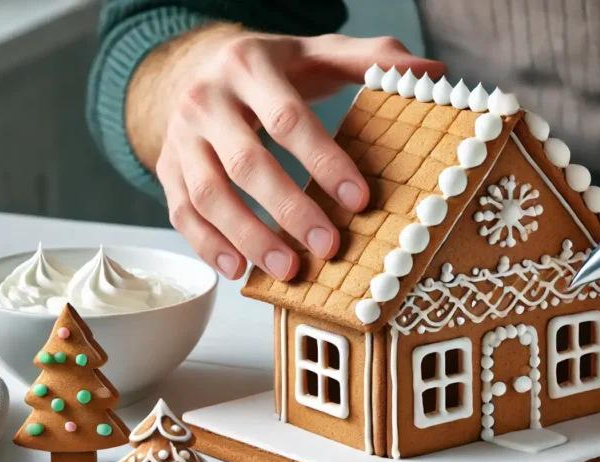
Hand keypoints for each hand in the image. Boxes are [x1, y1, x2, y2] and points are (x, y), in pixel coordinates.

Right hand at [135, 27, 444, 279]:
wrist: (195, 64)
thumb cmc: (272, 68)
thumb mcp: (318, 52)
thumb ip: (372, 58)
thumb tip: (432, 71)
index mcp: (249, 66)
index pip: (289, 119)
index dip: (325, 161)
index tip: (359, 200)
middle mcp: (206, 100)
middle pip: (247, 163)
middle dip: (289, 210)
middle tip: (328, 248)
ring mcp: (181, 137)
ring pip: (208, 194)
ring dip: (249, 237)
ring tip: (288, 270)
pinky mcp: (167, 168)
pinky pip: (181, 213)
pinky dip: (209, 246)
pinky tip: (240, 271)